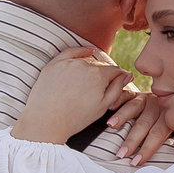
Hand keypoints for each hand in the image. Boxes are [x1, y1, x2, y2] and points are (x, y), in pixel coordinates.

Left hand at [11, 50, 137, 144]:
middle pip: (101, 65)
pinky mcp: (54, 64)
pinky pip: (71, 52)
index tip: (120, 80)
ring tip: (93, 78)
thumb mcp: (102, 107)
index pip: (115, 71)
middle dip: (105, 73)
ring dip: (93, 65)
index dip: (120, 76)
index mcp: (99, 76)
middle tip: (104, 85)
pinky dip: (81, 50)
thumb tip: (127, 75)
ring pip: (87, 59)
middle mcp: (84, 65)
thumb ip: (117, 88)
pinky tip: (88, 51)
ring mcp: (68, 63)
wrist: (46, 121)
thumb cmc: (75, 118)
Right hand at [112, 85, 169, 164]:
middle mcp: (158, 106)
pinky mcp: (137, 94)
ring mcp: (147, 99)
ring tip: (111, 126)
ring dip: (122, 116)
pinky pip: (127, 94)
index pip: (158, 134)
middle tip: (121, 153)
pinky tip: (110, 105)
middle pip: (143, 124)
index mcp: (171, 117)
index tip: (136, 161)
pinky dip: (118, 98)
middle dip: (131, 140)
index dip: (147, 148)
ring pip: (133, 107)